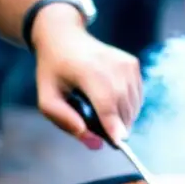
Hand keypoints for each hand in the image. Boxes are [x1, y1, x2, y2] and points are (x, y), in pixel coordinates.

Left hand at [34, 29, 141, 146]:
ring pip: (132, 106)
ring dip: (121, 119)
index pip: (105, 101)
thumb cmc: (54, 72)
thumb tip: (96, 143)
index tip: (119, 143)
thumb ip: (65, 122)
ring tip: (100, 113)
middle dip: (114, 128)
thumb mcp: (47, 99)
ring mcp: (125, 62)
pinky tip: (109, 101)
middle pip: (122, 107)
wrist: (65, 39)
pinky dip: (127, 107)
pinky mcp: (133, 64)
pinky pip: (137, 98)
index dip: (112, 124)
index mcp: (86, 70)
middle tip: (99, 130)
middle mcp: (111, 64)